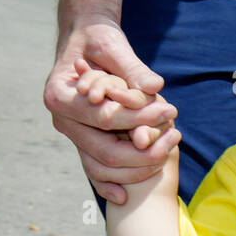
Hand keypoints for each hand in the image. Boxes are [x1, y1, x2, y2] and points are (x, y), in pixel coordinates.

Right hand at [43, 16, 178, 205]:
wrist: (85, 41)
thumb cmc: (98, 40)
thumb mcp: (113, 45)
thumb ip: (132, 68)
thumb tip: (155, 86)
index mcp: (60, 96)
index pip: (104, 117)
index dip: (138, 118)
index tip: (169, 110)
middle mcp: (61, 120)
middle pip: (103, 150)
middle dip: (143, 149)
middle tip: (175, 135)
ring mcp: (72, 134)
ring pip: (101, 166)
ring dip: (135, 166)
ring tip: (169, 152)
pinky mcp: (84, 141)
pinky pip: (94, 169)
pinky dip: (109, 183)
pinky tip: (126, 196)